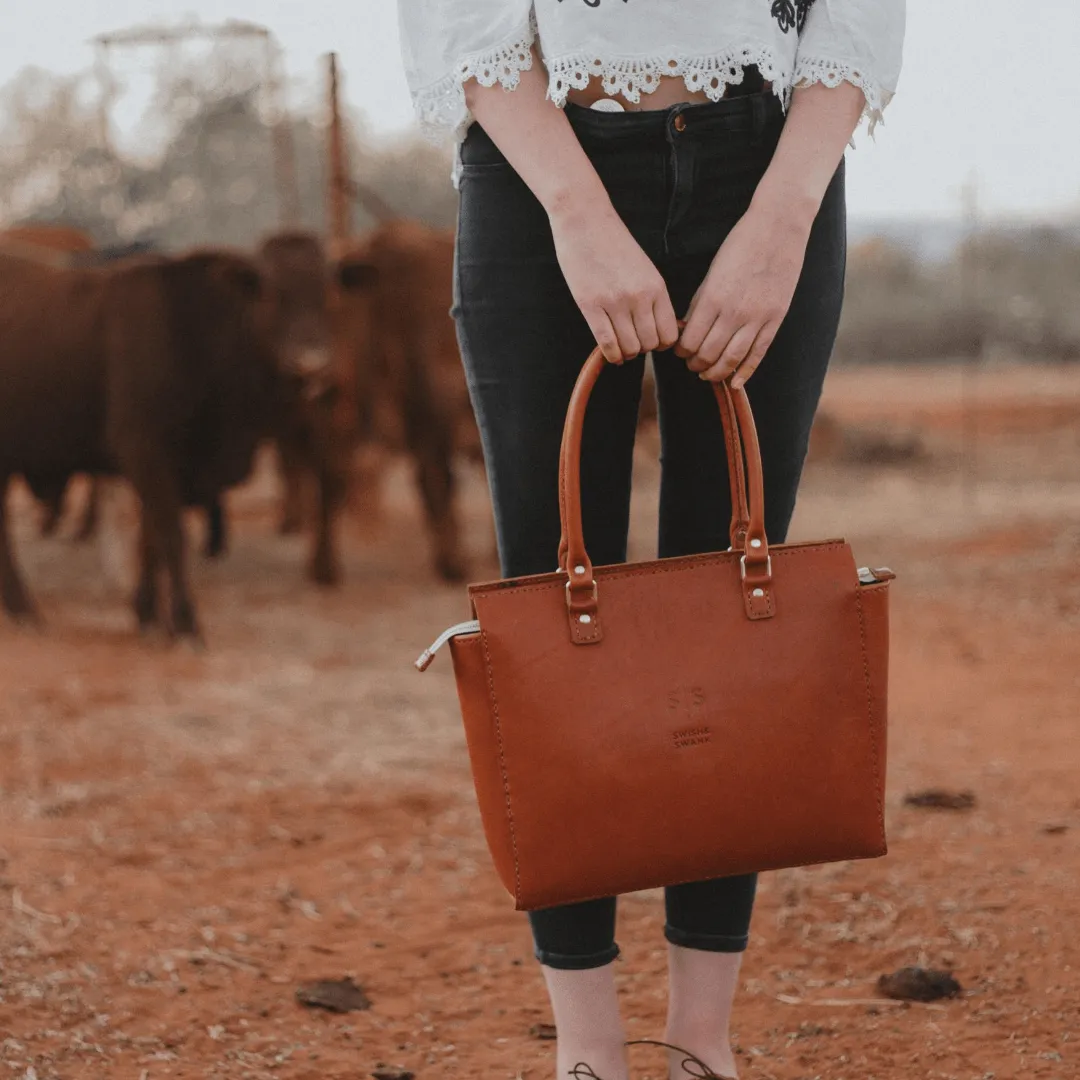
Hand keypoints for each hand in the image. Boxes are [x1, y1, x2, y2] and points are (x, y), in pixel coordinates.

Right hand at [549, 199, 678, 363]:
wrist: (585, 219)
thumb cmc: (613, 242)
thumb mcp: (644, 268)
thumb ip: (653, 296)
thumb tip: (661, 327)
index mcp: (656, 286)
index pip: (670, 333)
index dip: (662, 344)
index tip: (653, 341)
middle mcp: (640, 296)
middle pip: (650, 344)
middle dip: (643, 349)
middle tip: (634, 343)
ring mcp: (615, 302)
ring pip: (630, 347)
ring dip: (627, 353)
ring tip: (621, 348)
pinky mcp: (590, 305)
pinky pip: (606, 343)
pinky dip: (611, 355)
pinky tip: (611, 353)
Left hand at [676, 201, 812, 386]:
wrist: (779, 227)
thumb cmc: (740, 245)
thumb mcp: (712, 273)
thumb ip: (700, 304)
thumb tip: (685, 330)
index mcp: (713, 298)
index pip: (689, 341)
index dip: (681, 351)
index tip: (679, 351)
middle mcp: (734, 312)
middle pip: (708, 354)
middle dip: (695, 364)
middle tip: (692, 365)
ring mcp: (757, 318)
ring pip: (731, 360)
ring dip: (716, 373)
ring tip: (707, 374)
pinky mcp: (775, 319)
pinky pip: (758, 354)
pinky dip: (745, 373)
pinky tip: (735, 383)